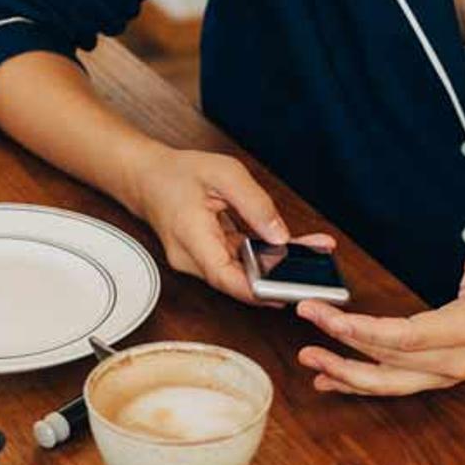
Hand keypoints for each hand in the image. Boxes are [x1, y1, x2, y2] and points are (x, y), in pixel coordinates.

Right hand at [121, 146, 334, 305]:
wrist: (146, 178)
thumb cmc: (178, 173)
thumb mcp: (223, 173)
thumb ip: (255, 204)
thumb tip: (280, 236)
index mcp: (189, 236)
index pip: (225, 276)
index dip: (258, 289)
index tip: (289, 291)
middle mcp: (191, 259)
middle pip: (239, 280)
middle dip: (279, 278)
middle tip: (318, 275)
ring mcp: (198, 263)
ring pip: (242, 274)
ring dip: (275, 267)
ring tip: (314, 252)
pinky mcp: (207, 259)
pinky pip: (238, 264)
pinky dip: (263, 258)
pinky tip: (292, 247)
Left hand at [295, 249, 464, 394]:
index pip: (406, 337)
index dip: (365, 331)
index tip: (331, 317)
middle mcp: (452, 362)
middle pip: (387, 360)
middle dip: (342, 344)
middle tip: (307, 321)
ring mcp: (443, 375)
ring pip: (386, 383)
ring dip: (344, 374)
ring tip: (309, 359)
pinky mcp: (434, 378)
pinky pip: (391, 386)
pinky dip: (358, 385)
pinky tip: (328, 379)